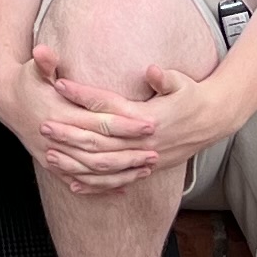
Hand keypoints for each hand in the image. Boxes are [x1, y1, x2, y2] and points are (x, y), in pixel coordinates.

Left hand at [22, 44, 228, 195]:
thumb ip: (165, 78)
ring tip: (49, 157)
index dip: (82, 94)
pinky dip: (94, 185)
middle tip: (43, 125)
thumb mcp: (182, 82)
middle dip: (70, 133)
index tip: (59, 84)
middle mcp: (142, 141)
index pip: (107, 106)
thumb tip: (153, 71)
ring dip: (76, 162)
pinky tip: (73, 185)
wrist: (213, 120)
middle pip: (99, 139)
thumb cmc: (193, 95)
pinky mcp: (145, 169)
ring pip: (103, 166)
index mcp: (147, 117)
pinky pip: (116, 182)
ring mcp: (143, 158)